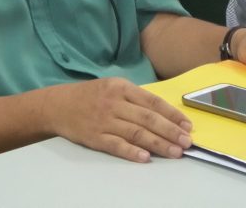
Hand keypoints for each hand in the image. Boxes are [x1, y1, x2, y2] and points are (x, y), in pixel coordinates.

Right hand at [45, 78, 192, 162]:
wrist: (58, 105)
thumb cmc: (91, 96)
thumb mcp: (113, 86)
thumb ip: (135, 98)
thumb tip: (164, 114)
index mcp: (122, 88)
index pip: (153, 102)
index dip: (172, 114)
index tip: (187, 125)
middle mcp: (115, 103)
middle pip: (148, 119)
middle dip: (170, 131)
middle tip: (187, 142)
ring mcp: (104, 121)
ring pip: (136, 133)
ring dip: (158, 144)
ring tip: (175, 152)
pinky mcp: (94, 137)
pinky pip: (116, 145)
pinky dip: (132, 152)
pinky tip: (146, 158)